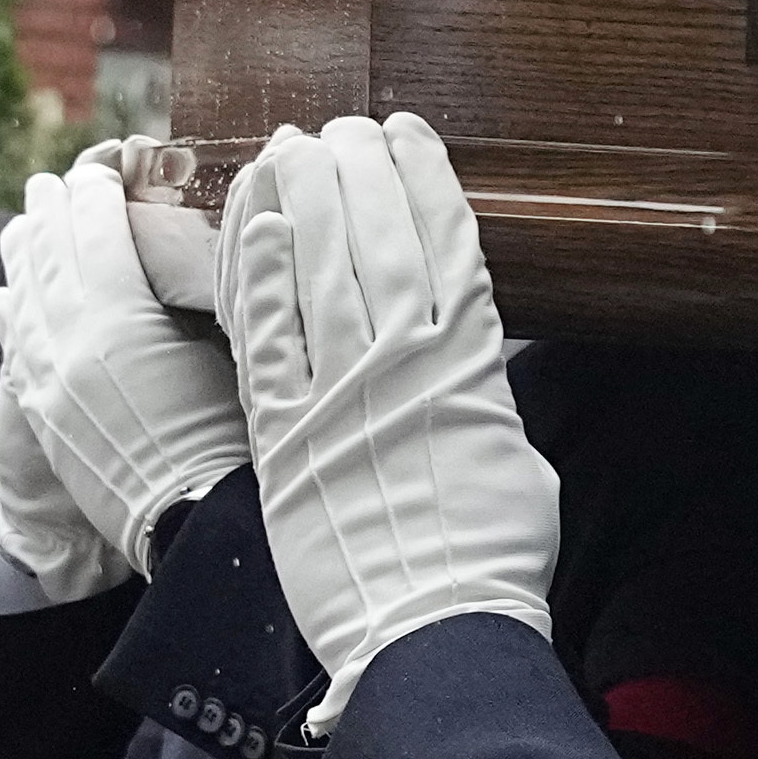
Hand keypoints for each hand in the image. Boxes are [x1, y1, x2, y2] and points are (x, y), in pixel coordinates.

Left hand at [0, 146, 249, 599]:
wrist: (191, 523)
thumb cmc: (234, 437)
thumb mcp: (231, 350)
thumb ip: (208, 288)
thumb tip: (223, 230)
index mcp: (120, 318)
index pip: (98, 231)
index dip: (99, 192)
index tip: (104, 166)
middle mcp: (70, 341)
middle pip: (54, 256)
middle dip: (54, 211)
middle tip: (55, 180)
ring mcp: (48, 377)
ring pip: (25, 295)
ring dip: (27, 252)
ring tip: (28, 220)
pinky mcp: (41, 412)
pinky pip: (16, 345)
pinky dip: (13, 310)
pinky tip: (9, 294)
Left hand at [221, 116, 563, 723]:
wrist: (428, 630)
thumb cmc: (485, 558)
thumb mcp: (510, 453)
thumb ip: (480, 390)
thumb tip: (469, 356)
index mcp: (473, 362)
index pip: (448, 241)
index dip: (423, 178)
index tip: (405, 135)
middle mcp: (406, 360)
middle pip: (377, 234)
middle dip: (356, 167)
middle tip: (338, 128)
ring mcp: (340, 388)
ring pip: (317, 263)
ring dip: (300, 196)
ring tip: (289, 148)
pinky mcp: (282, 425)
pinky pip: (261, 329)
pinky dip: (253, 267)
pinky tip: (247, 220)